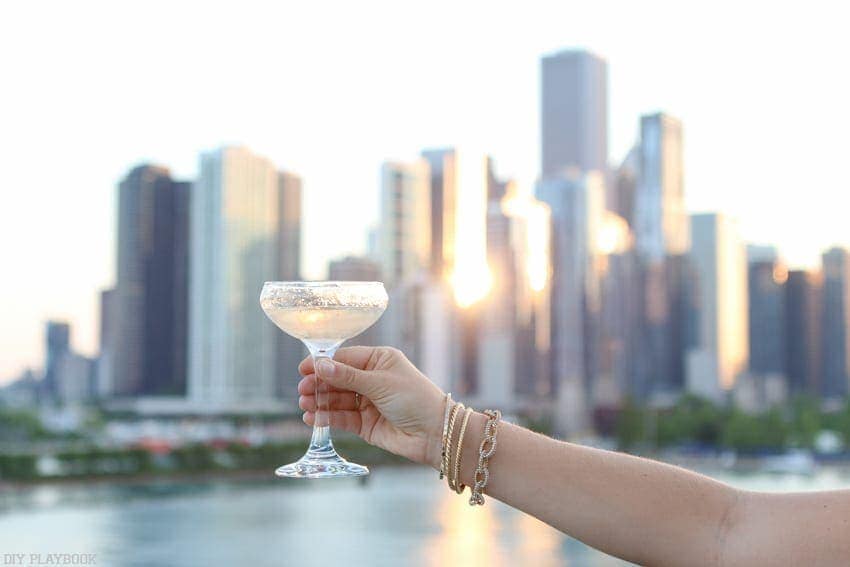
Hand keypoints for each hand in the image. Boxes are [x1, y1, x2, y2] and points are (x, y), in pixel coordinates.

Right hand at [297, 346, 445, 467]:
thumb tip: (321, 365)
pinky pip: (342, 418)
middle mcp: (372, 379)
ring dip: (321, 401)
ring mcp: (368, 402)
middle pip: (338, 379)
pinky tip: (313, 417)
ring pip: (338, 399)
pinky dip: (327, 417)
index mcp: (379, 360)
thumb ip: (348, 376)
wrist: (435, 433)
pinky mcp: (366, 424)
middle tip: (302, 390)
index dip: (324, 364)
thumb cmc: (415, 399)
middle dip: (320, 384)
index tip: (304, 369)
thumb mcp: (380, 383)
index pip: (345, 358)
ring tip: (304, 404)